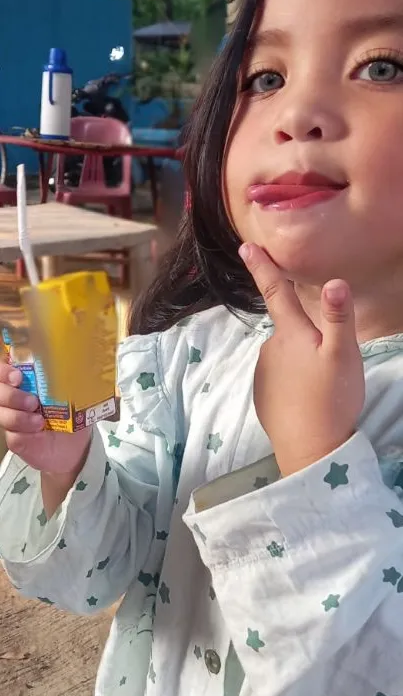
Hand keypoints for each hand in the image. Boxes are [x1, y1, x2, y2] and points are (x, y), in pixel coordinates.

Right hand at [0, 362, 90, 474]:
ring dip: (18, 416)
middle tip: (32, 401)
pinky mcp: (16, 438)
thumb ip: (72, 376)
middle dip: (10, 395)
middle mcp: (15, 397)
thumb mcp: (77, 391)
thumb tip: (80, 360)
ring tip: (39, 420)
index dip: (4, 370)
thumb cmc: (73, 414)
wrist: (75, 446)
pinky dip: (24, 433)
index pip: (4, 369)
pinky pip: (11, 435)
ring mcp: (13, 418)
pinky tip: (38, 433)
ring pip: (1, 413)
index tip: (17, 375)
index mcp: (27, 380)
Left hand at [239, 243, 364, 475]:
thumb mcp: (343, 356)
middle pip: (289, 330)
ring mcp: (263, 373)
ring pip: (286, 356)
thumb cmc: (330, 398)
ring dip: (301, 363)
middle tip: (329, 367)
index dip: (261, 266)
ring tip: (322, 387)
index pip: (274, 291)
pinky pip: (279, 379)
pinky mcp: (262, 396)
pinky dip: (293, 384)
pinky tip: (307, 400)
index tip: (246, 246)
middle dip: (307, 340)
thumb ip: (338, 318)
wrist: (310, 449)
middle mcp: (270, 348)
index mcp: (290, 333)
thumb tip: (335, 281)